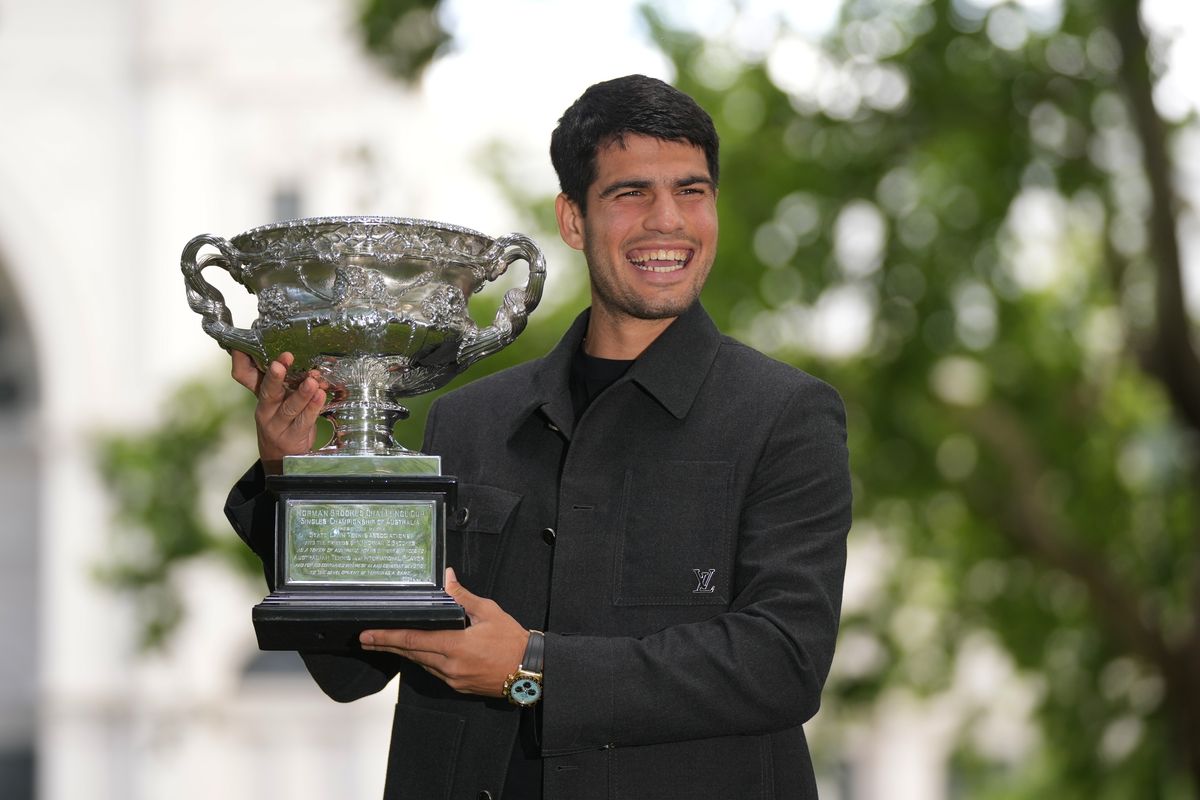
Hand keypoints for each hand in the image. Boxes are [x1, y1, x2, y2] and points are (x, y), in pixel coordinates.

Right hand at [231, 350, 324, 470]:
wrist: (283, 458)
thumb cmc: (282, 421)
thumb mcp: (276, 400)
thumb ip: (282, 380)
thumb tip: (293, 356)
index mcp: (259, 396)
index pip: (245, 376)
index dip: (243, 361)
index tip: (245, 347)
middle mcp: (265, 410)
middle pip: (267, 392)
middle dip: (275, 377)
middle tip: (282, 362)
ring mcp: (278, 425)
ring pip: (289, 408)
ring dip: (302, 393)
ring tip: (312, 381)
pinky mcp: (293, 437)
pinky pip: (304, 421)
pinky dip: (314, 407)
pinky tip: (321, 395)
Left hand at [359, 568, 528, 697]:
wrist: (529, 669)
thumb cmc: (511, 640)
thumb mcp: (488, 612)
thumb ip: (463, 597)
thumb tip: (447, 578)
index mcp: (456, 645)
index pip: (414, 640)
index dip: (388, 638)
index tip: (368, 635)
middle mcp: (450, 665)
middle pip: (410, 654)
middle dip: (386, 646)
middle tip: (366, 640)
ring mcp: (453, 678)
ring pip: (421, 664)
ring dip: (403, 654)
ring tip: (385, 644)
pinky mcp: (458, 686)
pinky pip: (434, 672)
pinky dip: (422, 660)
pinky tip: (415, 653)